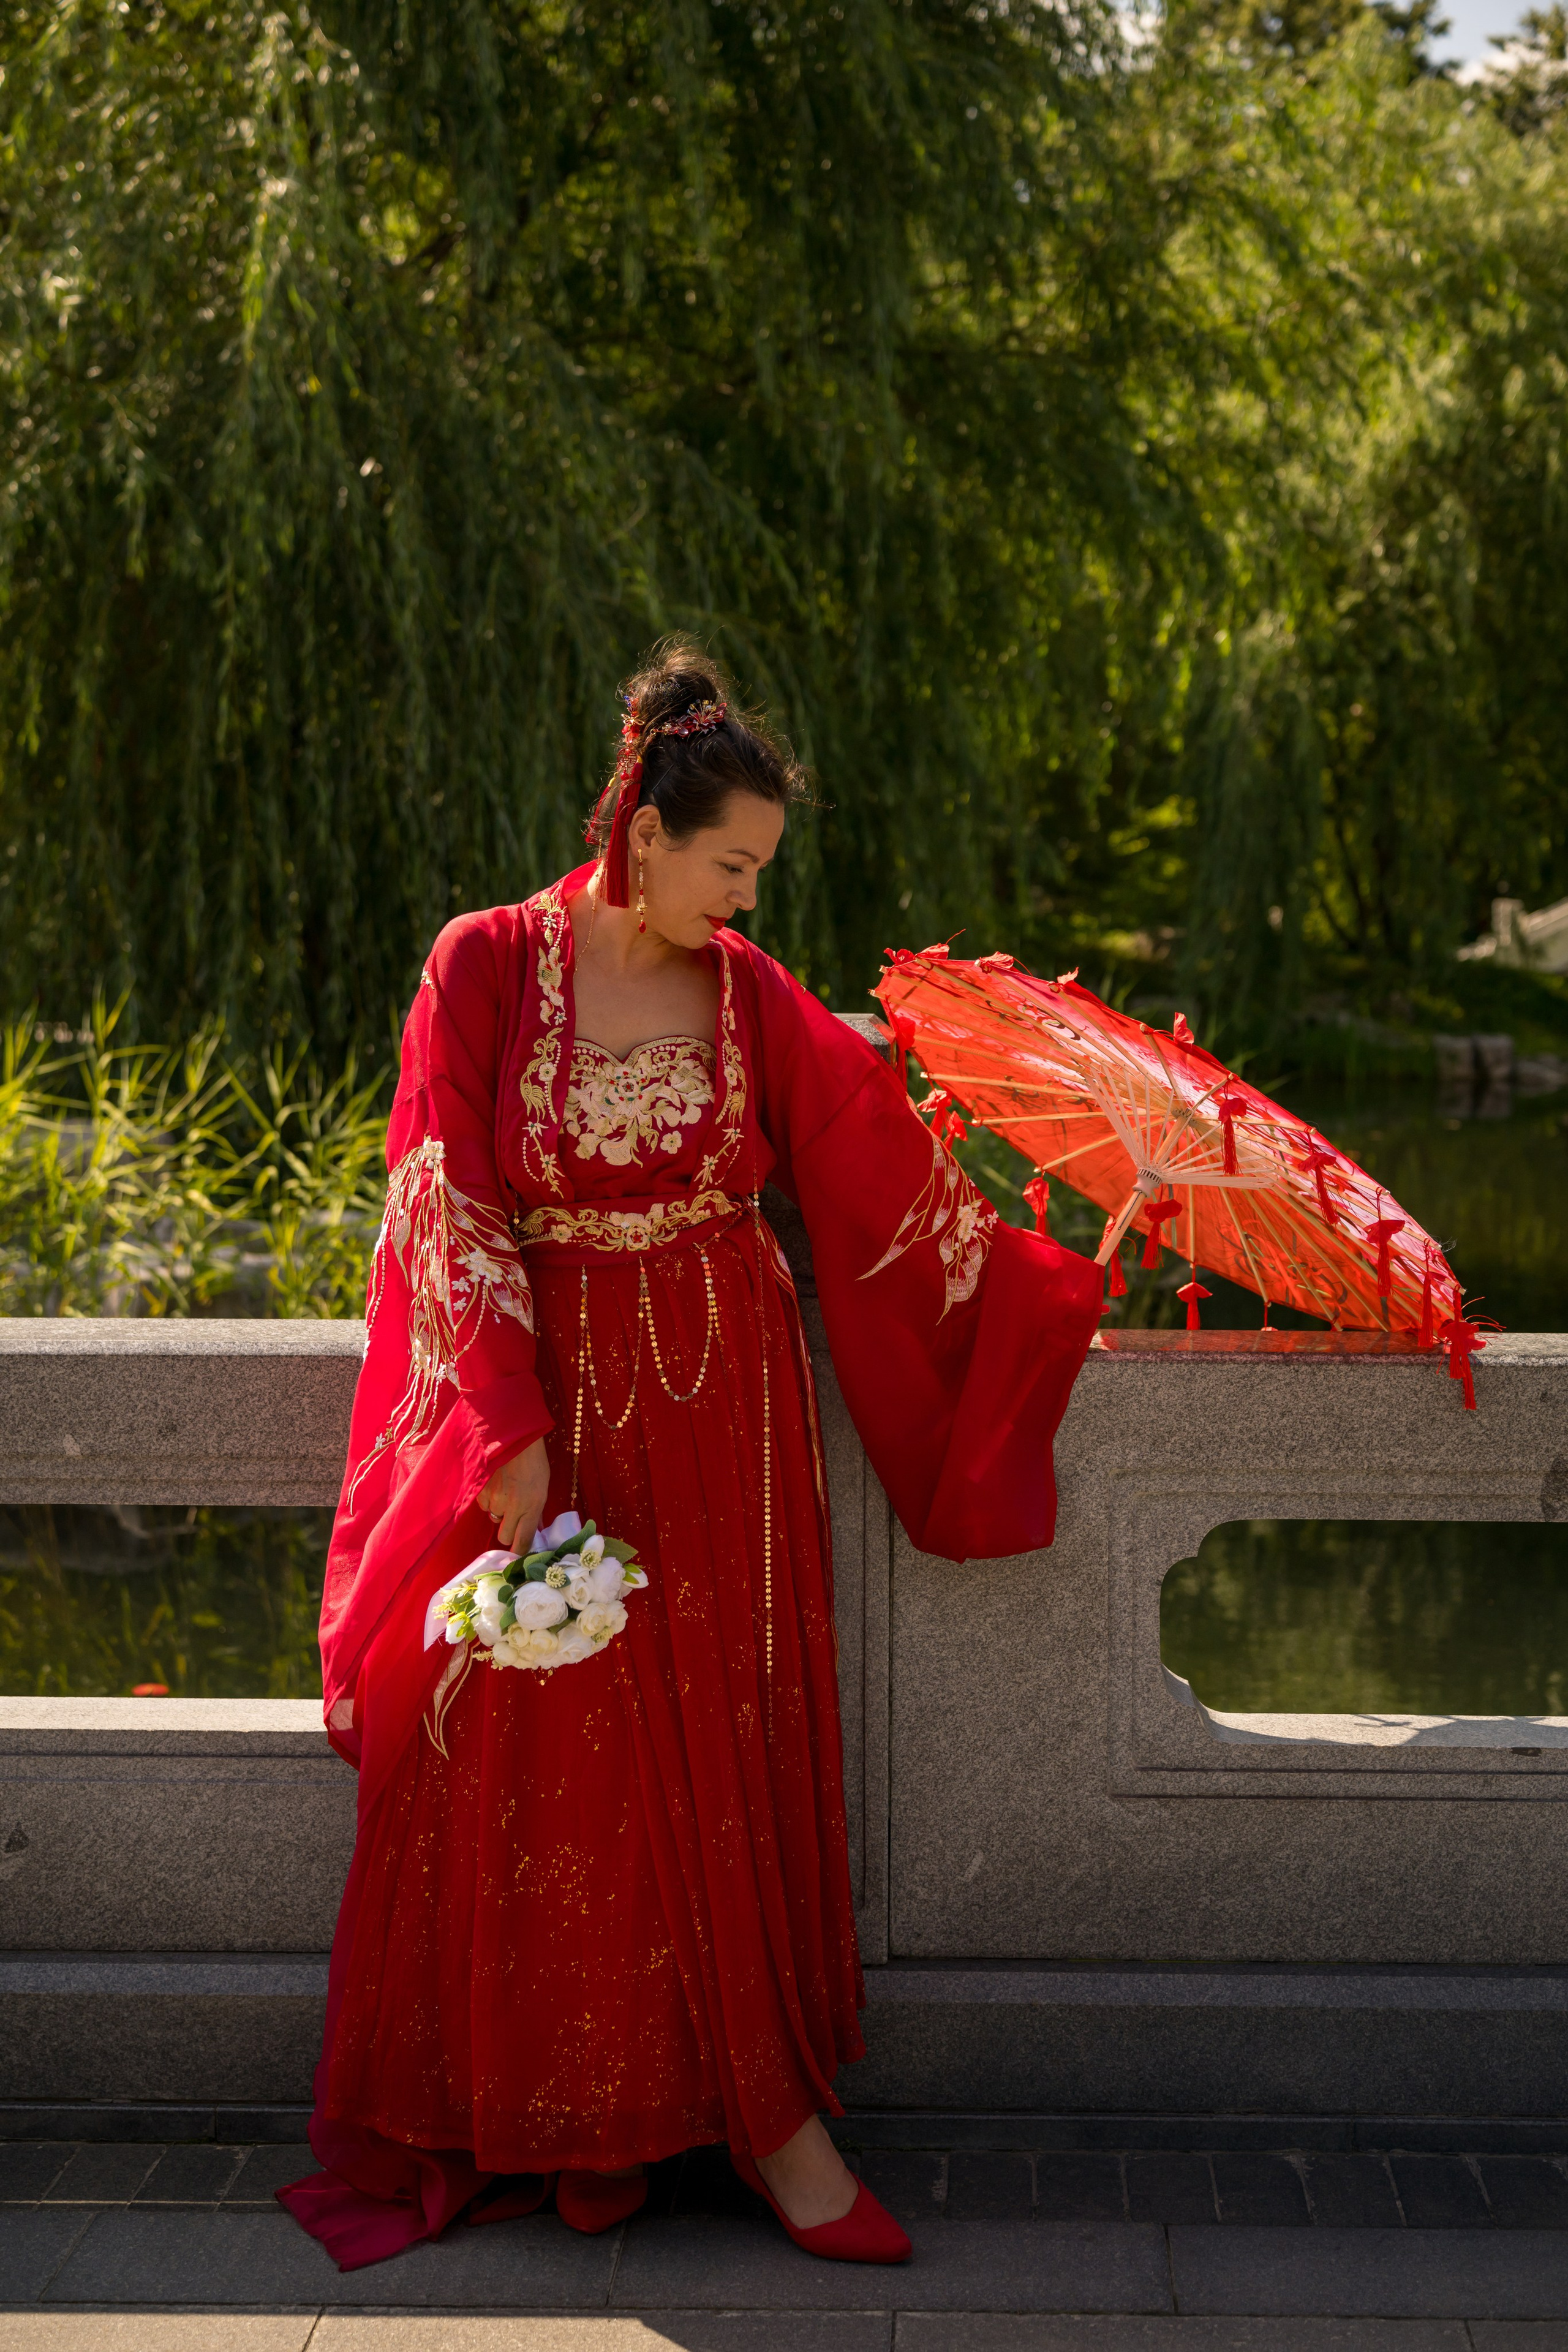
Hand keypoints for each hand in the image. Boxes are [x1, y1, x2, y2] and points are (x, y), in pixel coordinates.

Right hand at [477, 1437, 550, 1554]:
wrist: (512, 1436)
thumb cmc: (533, 1459)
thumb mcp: (542, 1485)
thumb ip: (535, 1508)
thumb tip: (532, 1526)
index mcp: (532, 1506)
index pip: (523, 1541)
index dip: (520, 1550)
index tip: (519, 1552)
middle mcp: (513, 1507)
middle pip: (504, 1536)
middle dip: (508, 1531)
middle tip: (512, 1519)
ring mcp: (494, 1499)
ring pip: (493, 1519)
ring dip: (498, 1512)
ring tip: (505, 1493)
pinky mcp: (480, 1491)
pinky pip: (483, 1505)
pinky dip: (488, 1500)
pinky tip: (495, 1485)